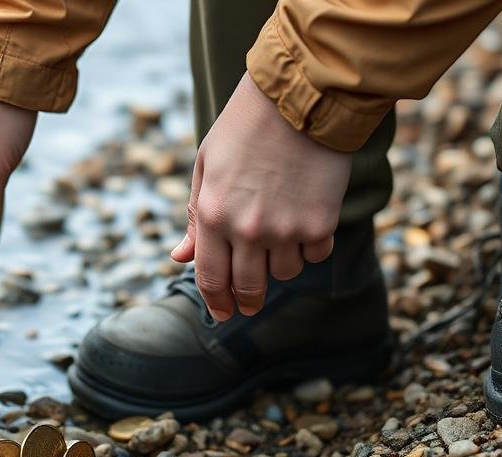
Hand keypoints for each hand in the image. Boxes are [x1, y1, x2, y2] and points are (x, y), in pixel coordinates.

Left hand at [171, 73, 350, 320]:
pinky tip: (305, 223)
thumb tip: (180, 257)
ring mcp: (287, 229)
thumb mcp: (207, 166)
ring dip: (279, 265)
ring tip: (278, 238)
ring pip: (284, 273)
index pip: (212, 278)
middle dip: (247, 301)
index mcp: (214, 215)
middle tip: (248, 304)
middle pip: (249, 287)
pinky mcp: (321, 223)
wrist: (301, 98)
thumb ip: (196, 217)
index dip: (217, 302)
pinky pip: (315, 255)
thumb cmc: (245, 127)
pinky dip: (309, 247)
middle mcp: (249, 230)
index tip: (222, 313)